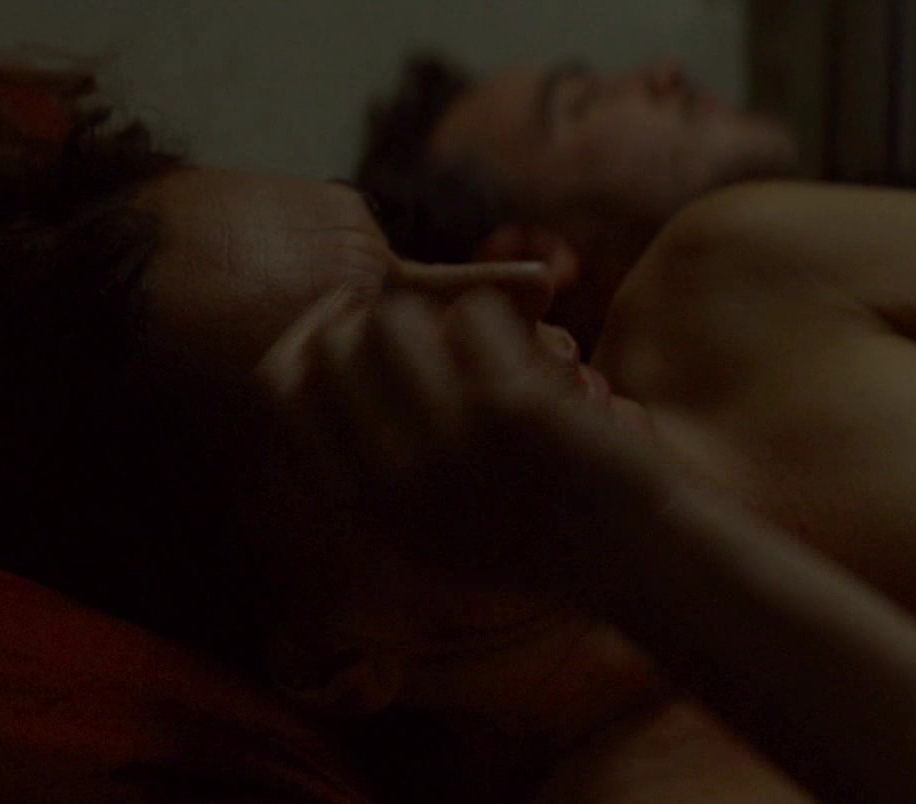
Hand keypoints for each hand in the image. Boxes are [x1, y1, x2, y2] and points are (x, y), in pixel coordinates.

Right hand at [257, 284, 682, 593]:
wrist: (638, 555)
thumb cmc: (532, 530)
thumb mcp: (425, 525)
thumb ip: (357, 468)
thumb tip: (288, 373)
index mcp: (362, 507)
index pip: (277, 388)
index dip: (302, 337)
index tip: (341, 325)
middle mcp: (393, 482)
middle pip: (330, 343)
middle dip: (363, 313)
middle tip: (409, 317)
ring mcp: (451, 444)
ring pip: (395, 317)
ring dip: (431, 310)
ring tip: (470, 339)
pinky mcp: (514, 411)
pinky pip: (474, 312)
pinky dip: (501, 314)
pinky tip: (529, 344)